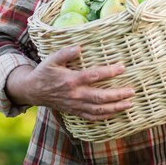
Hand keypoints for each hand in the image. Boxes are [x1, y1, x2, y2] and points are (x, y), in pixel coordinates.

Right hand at [6, 45, 134, 120]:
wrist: (34, 91)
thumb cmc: (45, 72)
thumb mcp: (52, 59)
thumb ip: (65, 52)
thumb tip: (79, 47)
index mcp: (71, 80)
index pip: (94, 76)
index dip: (109, 72)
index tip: (122, 67)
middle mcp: (75, 95)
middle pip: (100, 97)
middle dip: (118, 95)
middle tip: (132, 91)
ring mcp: (75, 105)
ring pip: (98, 110)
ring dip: (115, 108)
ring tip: (129, 104)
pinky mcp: (75, 112)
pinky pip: (92, 117)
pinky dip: (104, 117)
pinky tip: (115, 114)